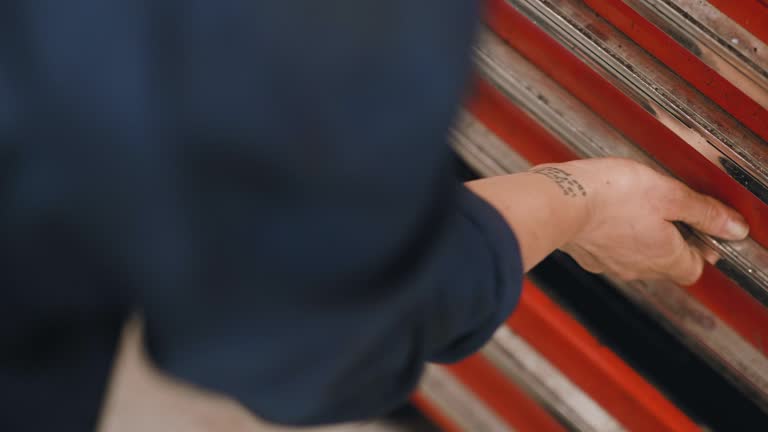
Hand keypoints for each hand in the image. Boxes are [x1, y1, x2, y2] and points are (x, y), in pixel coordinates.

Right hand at [547, 158, 748, 284]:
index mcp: (664, 257)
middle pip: (666, 264)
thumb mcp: (670, 194)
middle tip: (668, 212)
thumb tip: (735, 228)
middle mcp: (637, 268)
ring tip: (636, 208)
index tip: (701, 226)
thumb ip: (704, 212)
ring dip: (640, 238)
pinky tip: (609, 214)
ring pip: (636, 257)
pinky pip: (608, 250)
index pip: (696, 267)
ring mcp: (609, 264)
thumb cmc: (611, 196)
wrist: (559, 199)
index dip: (702, 247)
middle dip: (671, 241)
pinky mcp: (586, 255)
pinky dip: (613, 236)